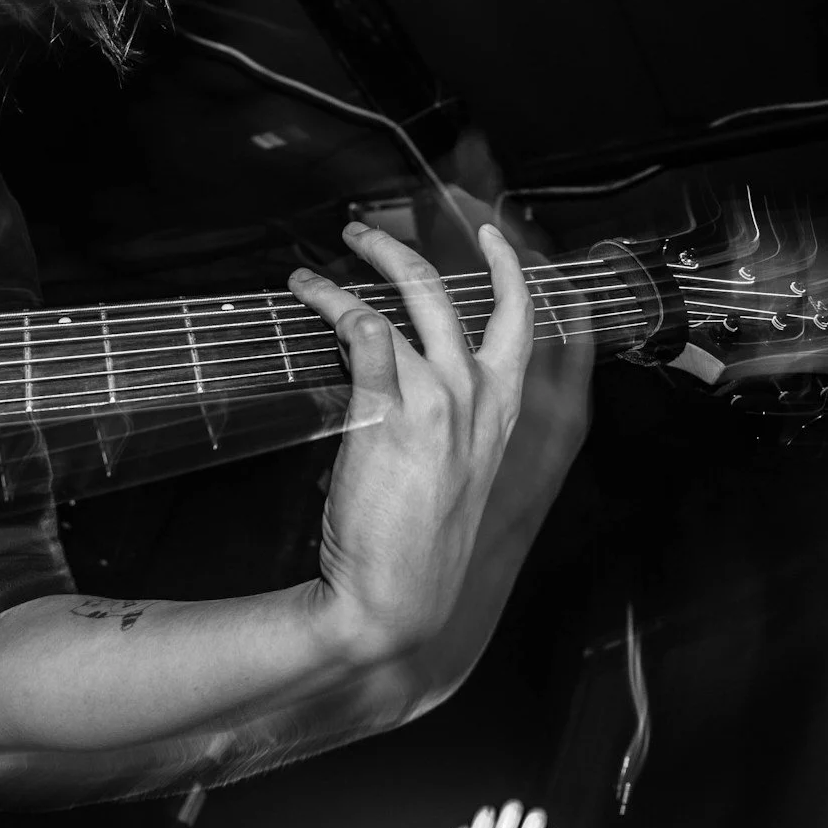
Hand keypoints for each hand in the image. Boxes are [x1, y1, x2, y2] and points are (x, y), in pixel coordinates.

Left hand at [288, 219, 532, 655]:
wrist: (401, 594)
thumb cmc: (423, 540)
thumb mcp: (458, 467)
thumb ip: (449, 416)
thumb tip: (403, 371)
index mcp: (504, 408)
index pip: (522, 318)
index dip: (508, 267)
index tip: (491, 234)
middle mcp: (478, 394)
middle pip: (444, 292)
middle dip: (397, 249)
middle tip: (360, 233)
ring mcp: (435, 399)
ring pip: (396, 304)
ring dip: (348, 275)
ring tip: (312, 269)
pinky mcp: (385, 411)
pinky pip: (359, 333)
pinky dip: (330, 305)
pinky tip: (305, 300)